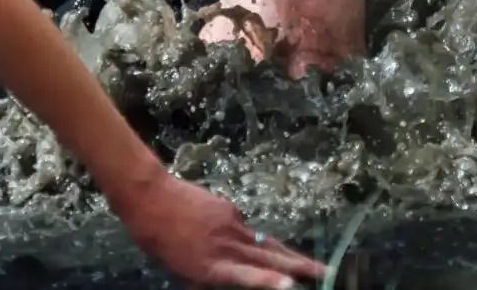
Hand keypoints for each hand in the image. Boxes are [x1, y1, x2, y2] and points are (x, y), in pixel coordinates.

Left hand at [108, 168, 324, 288]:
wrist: (150, 196)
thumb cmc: (158, 239)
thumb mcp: (180, 270)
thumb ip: (209, 278)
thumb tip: (228, 280)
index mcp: (211, 265)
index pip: (246, 275)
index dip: (269, 281)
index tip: (292, 286)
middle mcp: (226, 244)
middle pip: (270, 256)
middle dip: (300, 267)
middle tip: (327, 273)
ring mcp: (231, 224)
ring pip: (266, 242)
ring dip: (290, 255)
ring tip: (312, 267)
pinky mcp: (230, 209)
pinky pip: (246, 229)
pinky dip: (252, 240)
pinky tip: (247, 244)